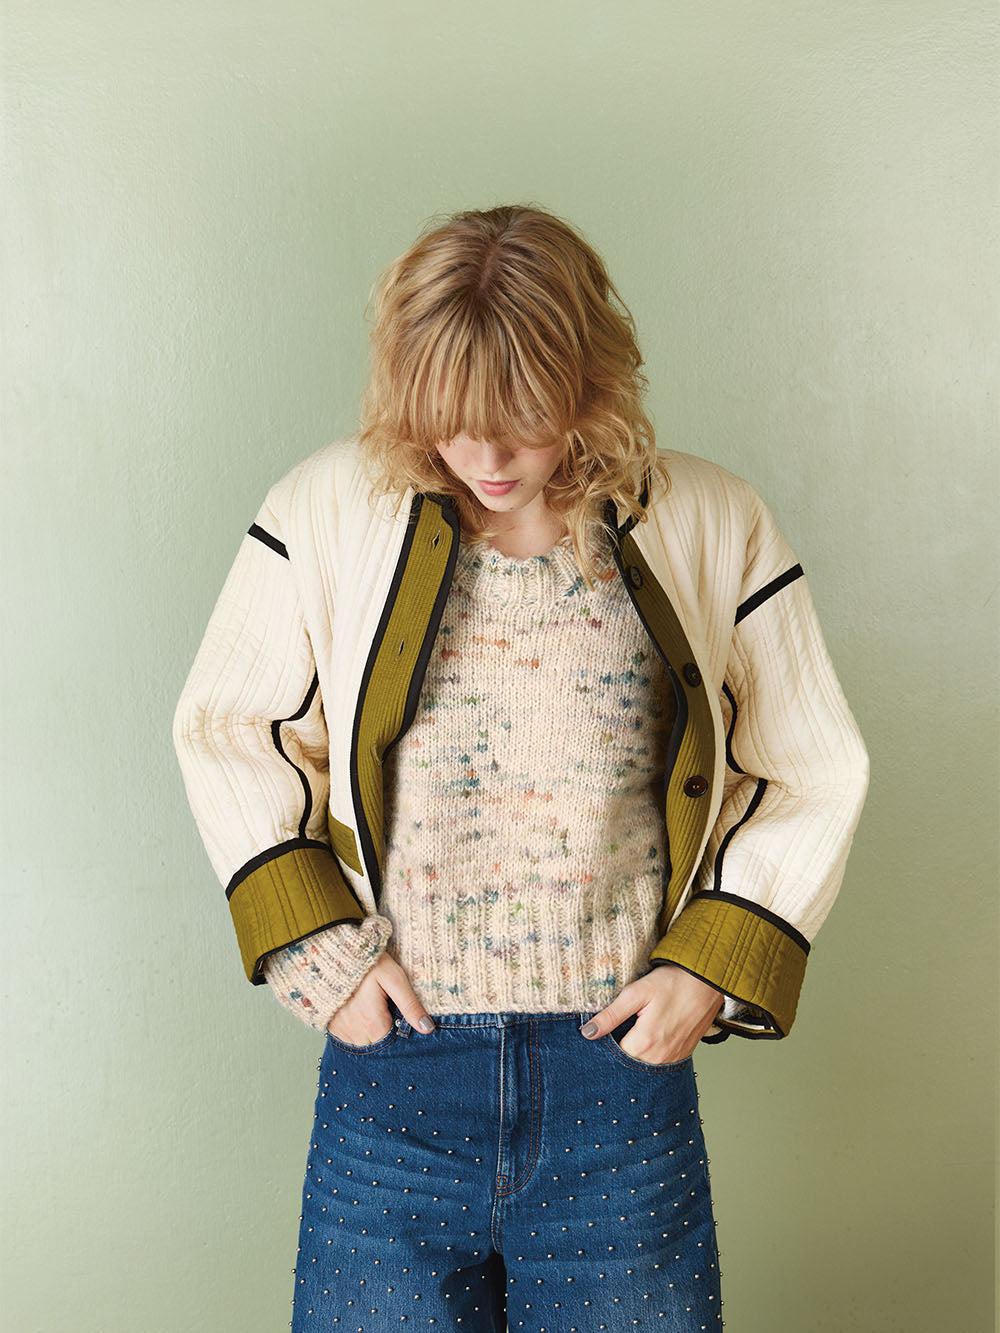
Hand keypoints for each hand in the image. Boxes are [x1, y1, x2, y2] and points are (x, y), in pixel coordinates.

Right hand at [327, 952, 435, 1043]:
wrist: (335, 950)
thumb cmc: (368, 962)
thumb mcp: (394, 979)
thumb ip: (410, 1005)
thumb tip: (427, 1028)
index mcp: (374, 1025)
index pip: (393, 1045)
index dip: (400, 1033)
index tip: (401, 1018)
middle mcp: (355, 1034)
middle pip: (378, 1046)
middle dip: (385, 1033)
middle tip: (387, 1009)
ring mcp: (341, 1031)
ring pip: (363, 1044)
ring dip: (370, 1033)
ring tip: (373, 1009)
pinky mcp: (331, 1025)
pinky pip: (347, 1038)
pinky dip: (356, 1030)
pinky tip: (360, 1012)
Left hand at [580, 965, 723, 1063]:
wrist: (708, 982)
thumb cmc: (673, 983)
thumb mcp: (637, 992)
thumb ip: (611, 1015)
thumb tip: (588, 1033)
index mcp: (645, 1043)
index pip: (613, 1057)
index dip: (603, 1045)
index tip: (599, 1034)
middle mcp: (660, 1058)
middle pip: (628, 1064)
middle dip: (618, 1051)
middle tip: (616, 1029)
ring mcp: (673, 1058)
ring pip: (644, 1064)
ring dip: (635, 1053)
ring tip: (633, 1030)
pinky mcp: (683, 1055)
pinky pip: (660, 1061)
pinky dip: (650, 1053)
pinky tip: (648, 1036)